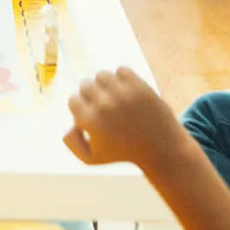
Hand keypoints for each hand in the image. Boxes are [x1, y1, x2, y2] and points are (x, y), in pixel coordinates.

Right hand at [63, 67, 187, 175]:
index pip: (73, 100)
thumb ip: (72, 143)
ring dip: (105, 85)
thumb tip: (70, 124)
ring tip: (113, 97)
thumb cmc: (123, 153)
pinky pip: (121, 70)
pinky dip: (121, 79)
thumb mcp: (92, 158)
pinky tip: (126, 92)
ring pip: (101, 75)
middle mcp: (104, 105)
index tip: (92, 116)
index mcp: (91, 121)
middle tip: (104, 107)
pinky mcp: (139, 86)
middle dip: (91, 96)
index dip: (81, 108)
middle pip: (85, 85)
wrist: (160, 149)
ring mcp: (122, 94)